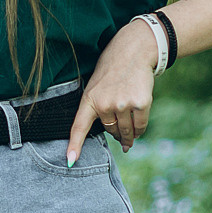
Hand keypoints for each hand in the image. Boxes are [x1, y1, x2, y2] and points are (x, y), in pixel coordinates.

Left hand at [66, 24, 159, 160]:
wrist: (133, 51)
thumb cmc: (112, 72)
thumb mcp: (96, 87)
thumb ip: (100, 110)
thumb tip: (117, 137)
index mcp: (89, 99)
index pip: (79, 126)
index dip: (75, 145)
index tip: (70, 161)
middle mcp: (104, 103)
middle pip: (111, 131)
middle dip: (116, 134)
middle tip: (119, 129)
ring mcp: (123, 104)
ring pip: (126, 131)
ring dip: (128, 136)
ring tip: (129, 133)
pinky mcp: (140, 103)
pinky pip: (140, 126)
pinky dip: (139, 131)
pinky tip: (137, 129)